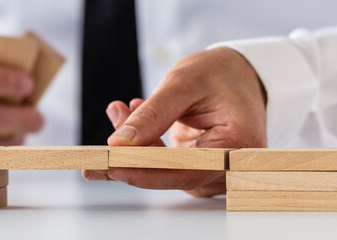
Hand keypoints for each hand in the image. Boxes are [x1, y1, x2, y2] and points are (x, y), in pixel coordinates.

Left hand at [83, 47, 267, 196]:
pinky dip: (146, 146)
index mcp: (238, 145)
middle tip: (98, 143)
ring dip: (137, 148)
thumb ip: (153, 114)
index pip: (187, 171)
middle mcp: (231, 166)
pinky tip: (132, 116)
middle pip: (174, 175)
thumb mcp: (183, 83)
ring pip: (166, 172)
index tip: (112, 166)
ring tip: (121, 111)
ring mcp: (215, 171)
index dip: (147, 172)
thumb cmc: (219, 74)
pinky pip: (166, 166)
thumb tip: (119, 144)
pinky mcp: (200, 168)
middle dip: (134, 157)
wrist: (238, 74)